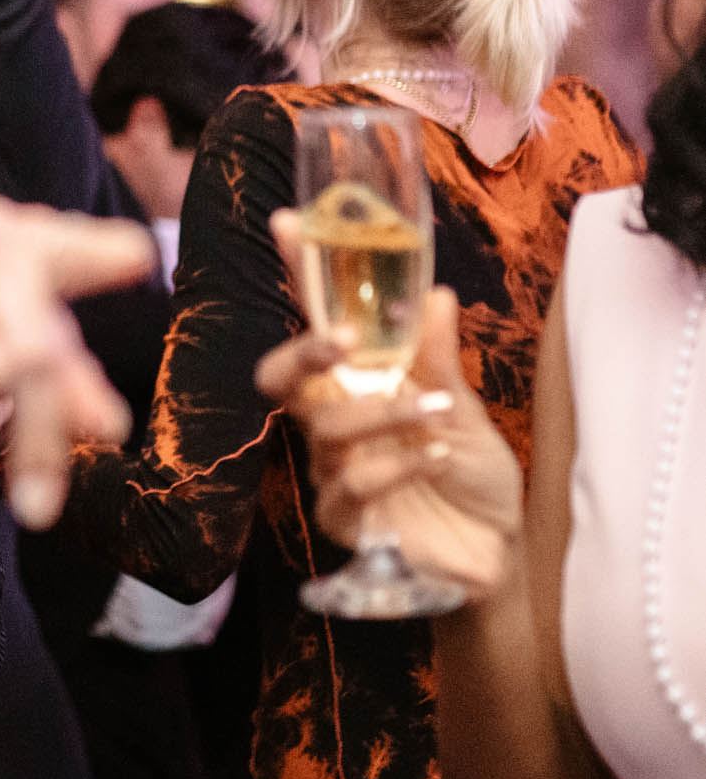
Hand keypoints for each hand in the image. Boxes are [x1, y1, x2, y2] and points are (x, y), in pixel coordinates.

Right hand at [257, 212, 518, 593]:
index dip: (301, 275)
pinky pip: (350, 486)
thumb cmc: (471, 476)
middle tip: (343, 342)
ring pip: (325, 429)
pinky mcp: (345, 520)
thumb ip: (438, 360)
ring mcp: (333, 471)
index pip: (320, 324)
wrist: (499, 555)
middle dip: (303, 353)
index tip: (290, 223)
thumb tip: (434, 294)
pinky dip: (398, 465)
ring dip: (383, 414)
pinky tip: (437, 459)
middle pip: (278, 378)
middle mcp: (334, 421)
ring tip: (436, 416)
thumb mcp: (464, 409)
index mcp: (357, 385)